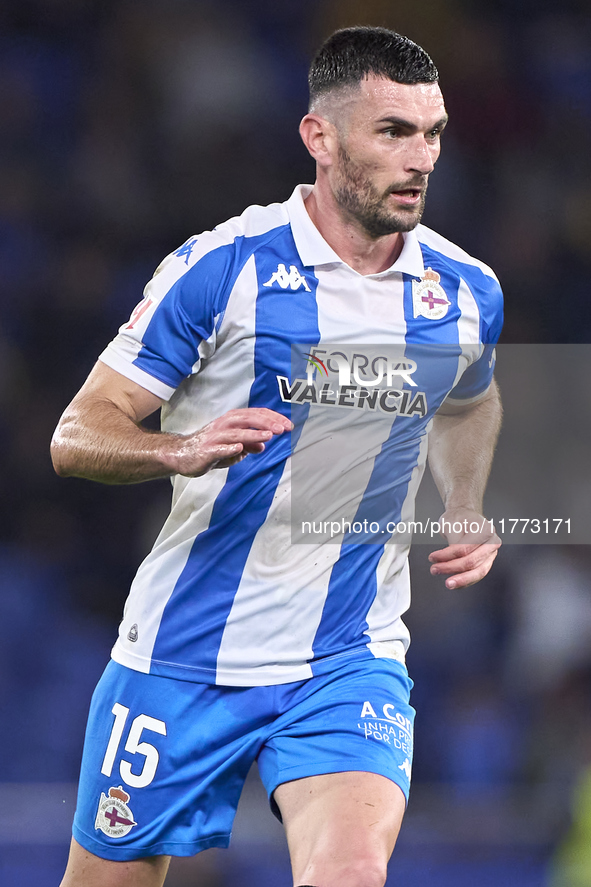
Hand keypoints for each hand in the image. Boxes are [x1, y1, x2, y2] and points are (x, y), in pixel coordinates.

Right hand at [167, 408, 291, 476]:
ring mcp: (215, 437)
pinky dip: (230, 448)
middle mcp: (224, 425)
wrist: (181, 454)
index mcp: (232, 421)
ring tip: (268, 435)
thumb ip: (249, 444)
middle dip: (266, 423)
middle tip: (283, 429)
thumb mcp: (233, 447)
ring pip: (236, 433)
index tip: (288, 425)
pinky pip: (219, 449)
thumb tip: (263, 446)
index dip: (273, 418)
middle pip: (248, 419)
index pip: (256, 414)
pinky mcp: (207, 451)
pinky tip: (240, 448)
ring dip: (253, 434)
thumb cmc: (209, 447)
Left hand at [428, 507, 500, 589]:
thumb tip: (449, 560)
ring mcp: (491, 553)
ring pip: (478, 572)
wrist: (465, 517)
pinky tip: (455, 583)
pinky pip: (477, 575)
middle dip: (452, 568)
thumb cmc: (459, 519)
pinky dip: (465, 581)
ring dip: (461, 579)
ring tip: (447, 583)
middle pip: (472, 562)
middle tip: (435, 570)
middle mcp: (492, 542)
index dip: (447, 556)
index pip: (464, 548)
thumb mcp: (451, 525)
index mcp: (486, 530)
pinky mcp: (487, 562)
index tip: (432, 557)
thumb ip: (453, 543)